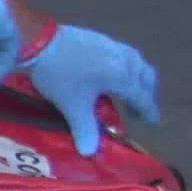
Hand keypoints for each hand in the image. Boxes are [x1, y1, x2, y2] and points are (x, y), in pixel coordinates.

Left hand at [19, 26, 161, 155]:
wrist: (38, 40)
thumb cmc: (59, 75)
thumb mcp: (73, 105)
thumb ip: (85, 129)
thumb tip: (89, 153)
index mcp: (123, 76)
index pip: (142, 98)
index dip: (149, 112)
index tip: (153, 124)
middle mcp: (124, 59)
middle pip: (145, 77)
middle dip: (145, 94)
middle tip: (137, 111)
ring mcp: (112, 45)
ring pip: (136, 63)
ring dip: (137, 79)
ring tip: (125, 93)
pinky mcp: (99, 37)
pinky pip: (123, 55)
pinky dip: (126, 68)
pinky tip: (109, 75)